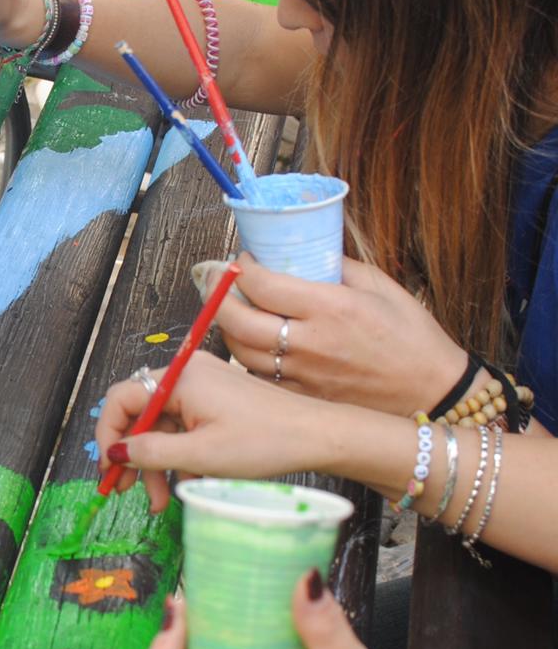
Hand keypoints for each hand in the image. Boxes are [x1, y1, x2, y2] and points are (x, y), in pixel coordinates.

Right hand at [95, 351, 330, 511]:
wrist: (317, 437)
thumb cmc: (265, 441)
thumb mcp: (200, 455)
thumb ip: (150, 452)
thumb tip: (115, 453)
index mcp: (181, 378)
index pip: (122, 398)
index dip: (109, 435)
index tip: (109, 469)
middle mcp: (188, 375)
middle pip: (141, 414)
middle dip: (133, 455)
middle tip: (127, 490)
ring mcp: (204, 386)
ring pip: (163, 425)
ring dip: (157, 462)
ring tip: (161, 499)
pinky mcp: (218, 400)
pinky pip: (184, 426)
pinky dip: (180, 454)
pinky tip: (188, 483)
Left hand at [205, 254, 465, 415]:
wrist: (433, 394)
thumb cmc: (412, 337)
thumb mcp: (381, 287)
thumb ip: (339, 266)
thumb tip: (306, 250)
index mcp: (330, 308)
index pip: (262, 284)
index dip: (241, 268)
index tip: (242, 260)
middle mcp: (310, 343)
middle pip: (237, 320)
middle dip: (217, 295)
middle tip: (216, 280)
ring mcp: (303, 375)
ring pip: (240, 352)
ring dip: (227, 328)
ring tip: (229, 310)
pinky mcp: (303, 398)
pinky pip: (258, 377)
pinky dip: (246, 359)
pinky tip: (252, 344)